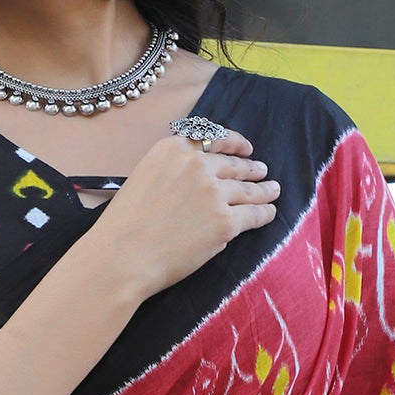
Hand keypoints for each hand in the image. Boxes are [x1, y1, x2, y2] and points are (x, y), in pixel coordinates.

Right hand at [87, 129, 278, 305]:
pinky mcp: (225, 222)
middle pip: (234, 164)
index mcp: (173, 148)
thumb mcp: (145, 177)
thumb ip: (172, 169)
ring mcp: (213, 193)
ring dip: (264, 190)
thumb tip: (200, 176)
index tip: (246, 147)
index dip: (235, 143)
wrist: (122, 257)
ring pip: (248, 190)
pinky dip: (264, 214)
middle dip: (251, 168)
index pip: (213, 138)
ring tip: (272, 190)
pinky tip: (269, 213)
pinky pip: (253, 215)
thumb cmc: (125, 225)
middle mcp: (196, 165)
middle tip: (262, 171)